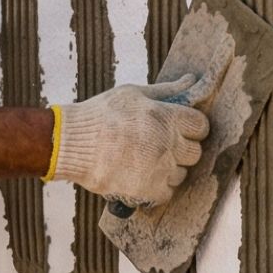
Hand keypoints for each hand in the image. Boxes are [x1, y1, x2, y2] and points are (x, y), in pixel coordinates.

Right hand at [50, 79, 208, 207]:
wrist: (71, 144)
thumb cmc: (101, 115)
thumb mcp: (133, 94)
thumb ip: (167, 90)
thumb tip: (192, 80)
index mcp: (167, 116)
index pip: (201, 126)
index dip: (191, 128)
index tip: (178, 130)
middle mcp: (168, 143)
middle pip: (195, 152)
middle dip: (181, 149)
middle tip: (159, 146)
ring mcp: (160, 168)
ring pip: (181, 173)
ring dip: (168, 169)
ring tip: (145, 161)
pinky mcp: (149, 189)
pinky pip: (167, 192)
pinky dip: (157, 187)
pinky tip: (141, 176)